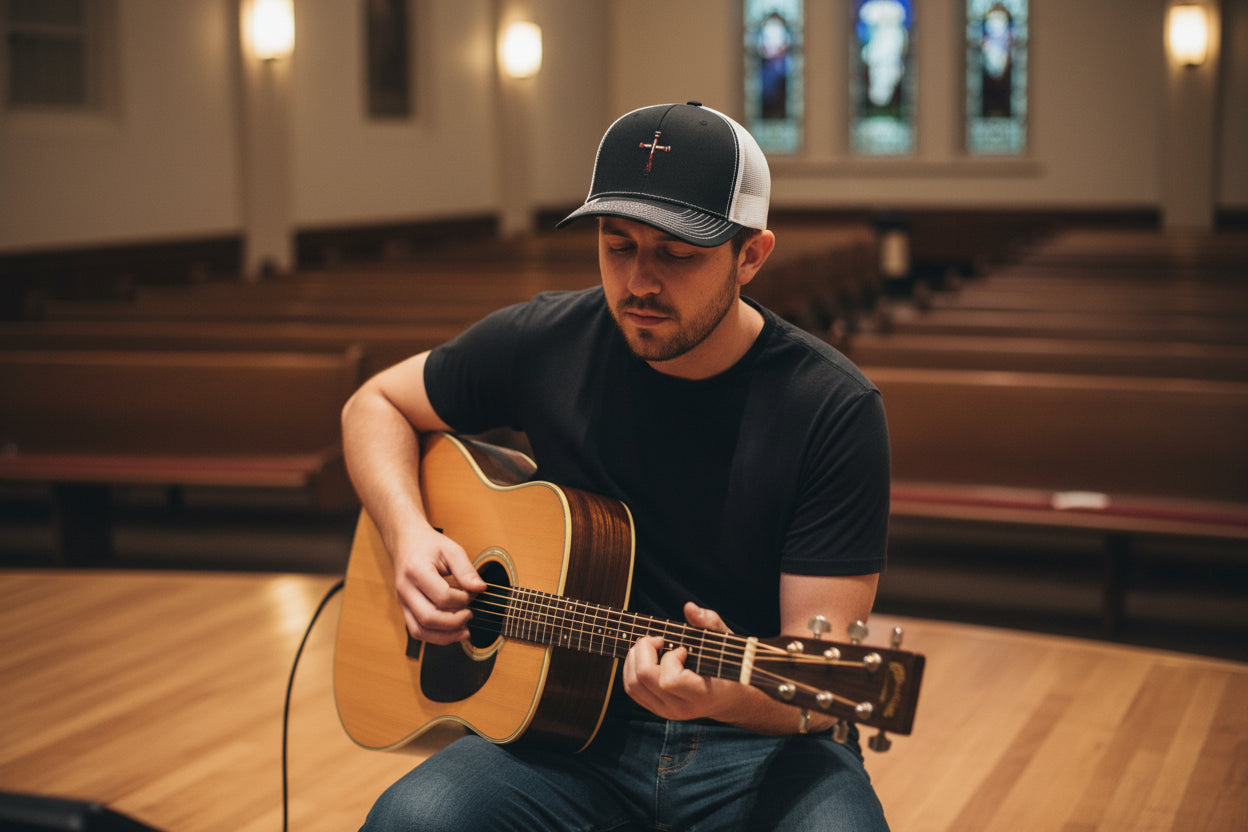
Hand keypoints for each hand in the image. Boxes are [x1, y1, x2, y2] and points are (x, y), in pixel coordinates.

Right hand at [391, 524, 485, 644]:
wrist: (406, 542)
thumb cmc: (429, 545)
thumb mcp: (451, 550)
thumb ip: (466, 570)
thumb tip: (480, 589)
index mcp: (416, 570)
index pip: (442, 596)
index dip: (462, 600)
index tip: (472, 594)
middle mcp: (405, 589)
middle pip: (429, 618)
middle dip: (454, 622)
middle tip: (470, 614)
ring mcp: (402, 601)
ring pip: (420, 630)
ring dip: (444, 636)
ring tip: (464, 631)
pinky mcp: (404, 609)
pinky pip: (417, 631)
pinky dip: (435, 637)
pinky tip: (451, 632)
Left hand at [621, 601, 739, 721]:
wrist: (730, 697)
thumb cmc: (729, 665)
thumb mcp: (725, 642)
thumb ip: (709, 624)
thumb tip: (689, 608)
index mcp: (701, 695)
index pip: (669, 681)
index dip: (670, 658)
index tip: (683, 649)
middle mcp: (680, 708)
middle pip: (644, 678)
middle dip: (644, 649)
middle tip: (659, 640)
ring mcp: (666, 711)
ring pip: (632, 684)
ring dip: (635, 657)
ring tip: (652, 647)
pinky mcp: (656, 709)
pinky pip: (632, 688)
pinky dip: (632, 667)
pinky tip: (647, 657)